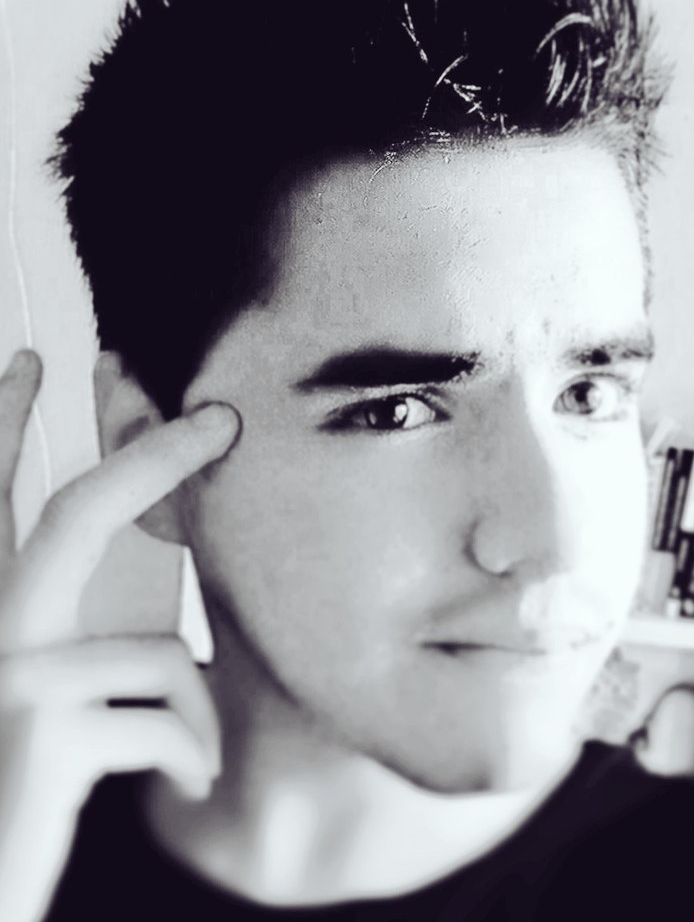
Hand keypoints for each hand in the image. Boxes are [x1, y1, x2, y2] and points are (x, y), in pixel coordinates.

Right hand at [0, 350, 239, 921]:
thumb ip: (95, 613)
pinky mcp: (46, 736)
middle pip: (80, 514)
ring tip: (190, 753)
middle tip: (222, 416)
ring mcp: (14, 678)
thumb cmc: (33, 774)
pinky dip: (194, 754)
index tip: (32, 358)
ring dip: (195, 713)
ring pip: (161, 652)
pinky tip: (189, 784)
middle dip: (152, 458)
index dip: (5, 421)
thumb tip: (159, 540)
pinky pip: (170, 721)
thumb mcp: (58, 682)